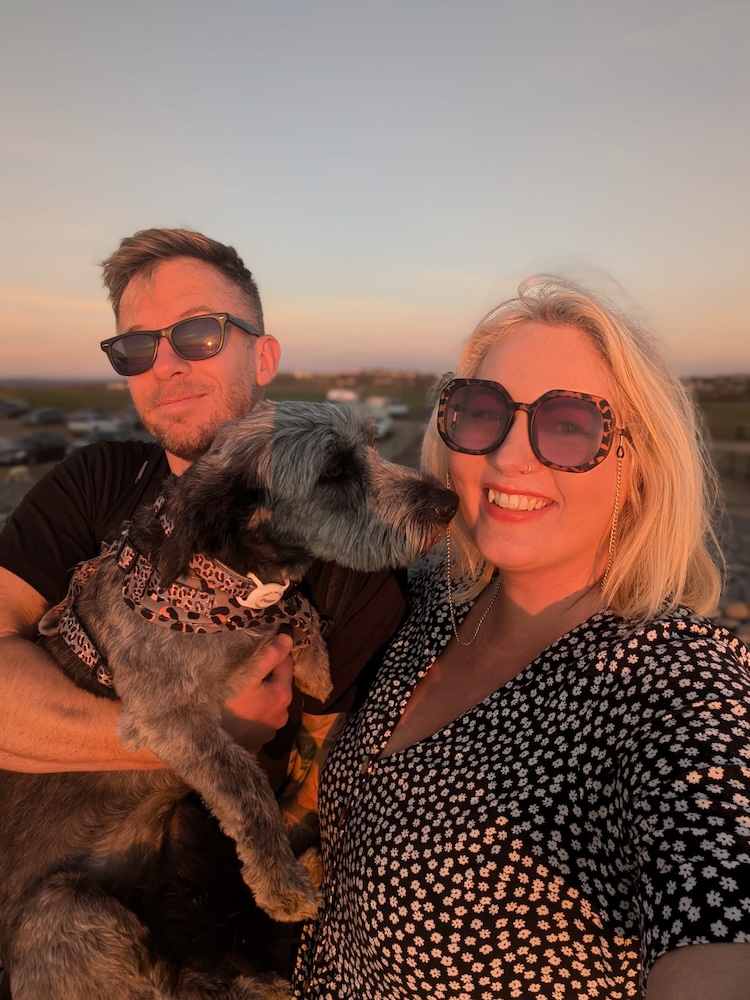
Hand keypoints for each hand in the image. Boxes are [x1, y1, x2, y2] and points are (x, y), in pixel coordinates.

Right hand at [221, 634, 294, 750]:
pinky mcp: (259, 738)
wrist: (208, 745)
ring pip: (270, 698)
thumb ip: (270, 655)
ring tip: (242, 685)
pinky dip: (255, 707)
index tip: (260, 645)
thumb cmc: (227, 706)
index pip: (287, 662)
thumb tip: (288, 637)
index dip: (275, 651)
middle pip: (279, 681)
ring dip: (261, 690)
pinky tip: (240, 705)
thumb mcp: (247, 676)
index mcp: (283, 695)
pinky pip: (261, 714)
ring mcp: (272, 728)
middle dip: (268, 672)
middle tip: (247, 665)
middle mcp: (283, 713)